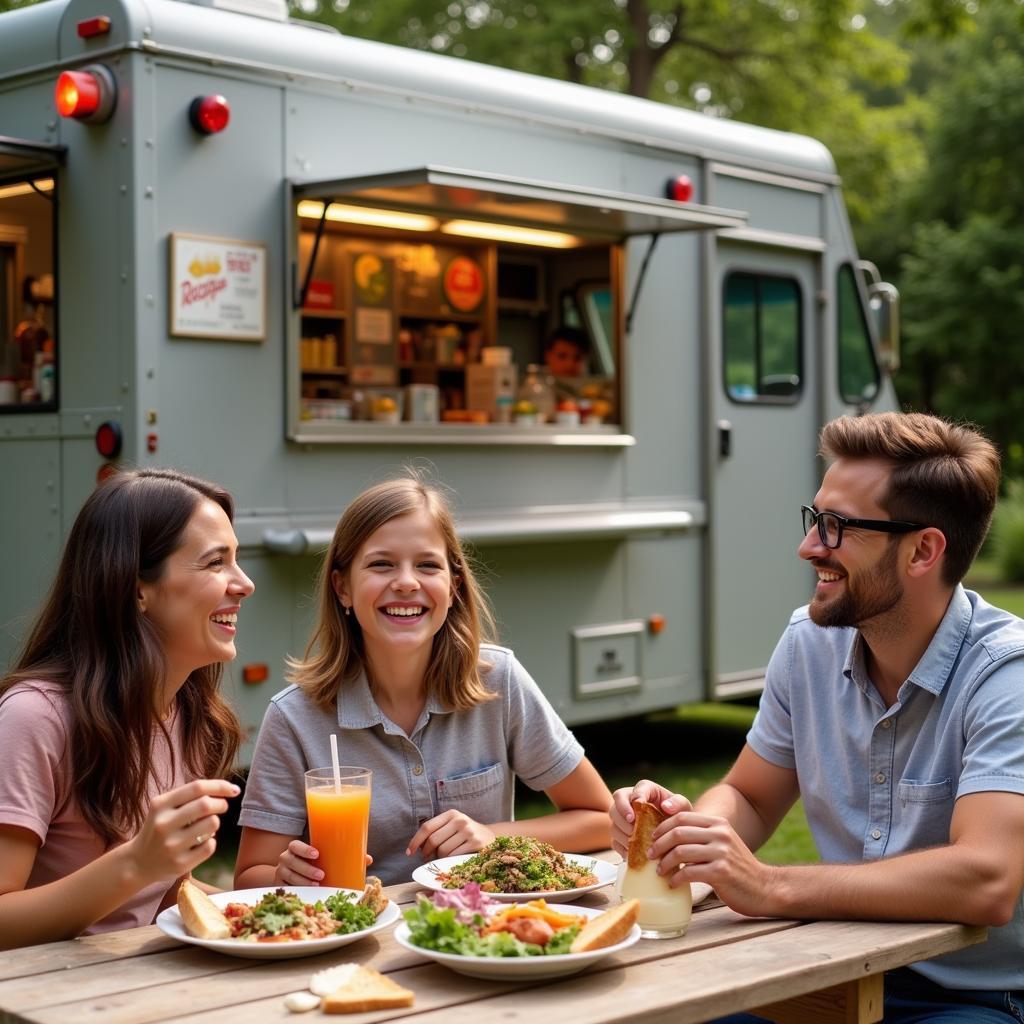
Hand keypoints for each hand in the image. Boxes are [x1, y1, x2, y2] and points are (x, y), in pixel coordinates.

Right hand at [125, 779, 237, 885]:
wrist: (138, 862)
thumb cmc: (160, 828)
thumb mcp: (165, 807)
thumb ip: (190, 796)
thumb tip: (230, 789)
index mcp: (160, 805)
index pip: (197, 788)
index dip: (220, 786)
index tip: (234, 790)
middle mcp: (163, 824)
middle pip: (206, 805)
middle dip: (221, 804)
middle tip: (222, 807)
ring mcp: (171, 846)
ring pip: (212, 824)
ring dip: (215, 823)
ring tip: (206, 826)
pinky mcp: (179, 864)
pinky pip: (210, 846)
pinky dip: (211, 842)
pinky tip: (199, 844)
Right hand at [274, 844, 374, 886]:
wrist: (287, 876)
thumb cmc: (312, 864)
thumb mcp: (324, 858)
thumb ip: (343, 856)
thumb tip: (368, 859)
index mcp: (295, 849)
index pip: (295, 845)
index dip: (304, 849)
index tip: (317, 854)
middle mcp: (285, 859)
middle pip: (291, 862)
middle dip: (306, 868)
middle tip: (322, 875)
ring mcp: (280, 874)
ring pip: (289, 876)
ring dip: (303, 881)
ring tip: (317, 885)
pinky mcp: (279, 887)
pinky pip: (285, 889)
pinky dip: (296, 891)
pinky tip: (305, 893)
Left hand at [406, 811, 495, 859]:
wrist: (491, 838)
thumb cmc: (465, 835)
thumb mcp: (452, 827)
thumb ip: (436, 832)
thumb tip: (416, 848)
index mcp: (451, 814)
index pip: (427, 827)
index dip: (416, 841)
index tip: (409, 852)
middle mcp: (460, 820)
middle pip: (433, 840)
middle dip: (427, 852)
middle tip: (427, 858)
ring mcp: (469, 831)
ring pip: (443, 851)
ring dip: (439, 858)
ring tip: (443, 858)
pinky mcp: (476, 843)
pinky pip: (454, 857)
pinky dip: (449, 862)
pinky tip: (452, 861)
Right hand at [610, 780, 689, 857]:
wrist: (675, 833)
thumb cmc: (678, 816)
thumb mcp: (683, 807)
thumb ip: (678, 803)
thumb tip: (665, 806)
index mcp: (645, 790)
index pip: (634, 791)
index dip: (632, 800)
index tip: (636, 812)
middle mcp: (629, 802)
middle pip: (616, 806)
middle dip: (622, 819)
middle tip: (632, 830)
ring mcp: (623, 820)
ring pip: (613, 825)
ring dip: (621, 834)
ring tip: (634, 843)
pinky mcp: (622, 836)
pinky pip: (615, 842)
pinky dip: (622, 848)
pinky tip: (631, 853)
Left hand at [649, 811, 774, 917]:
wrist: (764, 888)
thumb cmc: (736, 868)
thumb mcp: (721, 843)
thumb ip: (701, 836)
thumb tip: (667, 837)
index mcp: (717, 823)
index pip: (681, 817)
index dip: (662, 827)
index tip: (652, 839)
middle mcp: (719, 833)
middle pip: (677, 832)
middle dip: (658, 844)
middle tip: (650, 855)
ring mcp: (721, 852)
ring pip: (680, 852)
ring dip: (664, 863)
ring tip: (659, 871)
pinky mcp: (721, 872)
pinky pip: (689, 872)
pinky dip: (676, 879)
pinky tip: (672, 884)